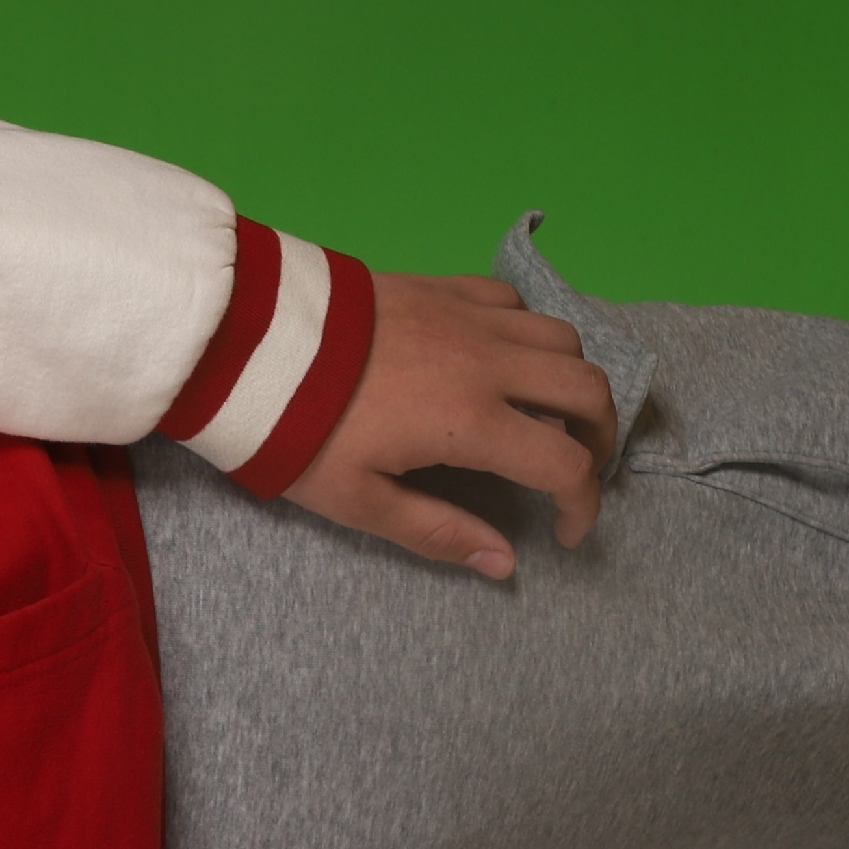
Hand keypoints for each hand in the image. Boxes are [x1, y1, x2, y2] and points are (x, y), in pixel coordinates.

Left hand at [281, 274, 619, 578]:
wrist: (247, 342)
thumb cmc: (297, 430)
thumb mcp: (357, 500)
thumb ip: (436, 531)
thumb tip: (504, 563)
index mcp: (472, 421)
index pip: (565, 464)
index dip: (582, 505)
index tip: (566, 532)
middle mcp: (488, 361)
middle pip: (589, 390)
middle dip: (601, 436)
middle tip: (577, 467)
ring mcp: (469, 316)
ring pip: (562, 338)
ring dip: (571, 380)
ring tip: (547, 413)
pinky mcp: (443, 286)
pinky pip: (514, 302)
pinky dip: (529, 333)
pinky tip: (502, 358)